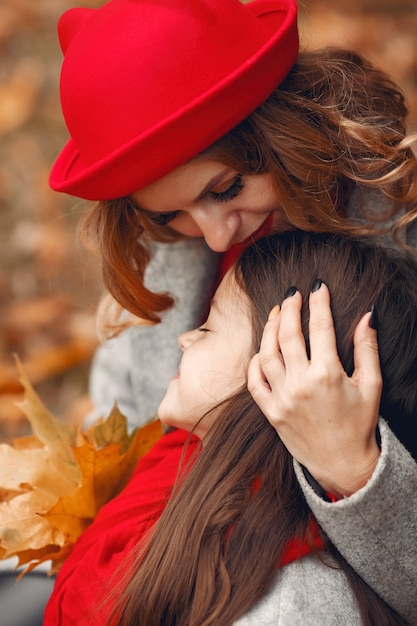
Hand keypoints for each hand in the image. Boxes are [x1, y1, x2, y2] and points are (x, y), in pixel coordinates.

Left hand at [247, 282, 381, 496]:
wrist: (342, 465)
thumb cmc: (360, 424)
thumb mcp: (371, 385)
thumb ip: (367, 348)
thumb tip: (367, 315)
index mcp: (328, 374)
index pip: (320, 327)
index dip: (318, 302)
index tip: (317, 286)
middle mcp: (301, 384)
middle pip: (288, 334)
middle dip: (289, 307)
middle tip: (292, 293)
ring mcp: (282, 398)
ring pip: (267, 353)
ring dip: (269, 328)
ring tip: (276, 313)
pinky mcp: (270, 412)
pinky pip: (254, 381)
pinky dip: (255, 362)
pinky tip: (262, 350)